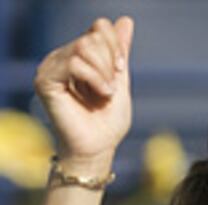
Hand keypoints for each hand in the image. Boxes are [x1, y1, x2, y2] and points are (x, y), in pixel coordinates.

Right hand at [34, 17, 133, 169]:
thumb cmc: (108, 121)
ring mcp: (51, 67)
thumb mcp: (120, 80)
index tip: (121, 70)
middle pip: (93, 37)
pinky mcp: (46, 80)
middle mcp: (62, 57)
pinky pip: (74, 63)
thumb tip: (126, 20)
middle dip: (111, 63)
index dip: (116, 46)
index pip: (99, 28)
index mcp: (79, 56)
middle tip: (110, 89)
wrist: (99, 148)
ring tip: (105, 94)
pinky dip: (94, 78)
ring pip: (84, 47)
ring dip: (104, 73)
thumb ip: (120, 51)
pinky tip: (100, 93)